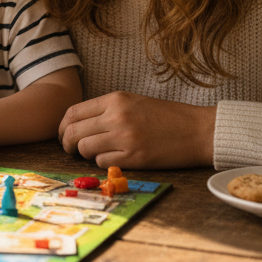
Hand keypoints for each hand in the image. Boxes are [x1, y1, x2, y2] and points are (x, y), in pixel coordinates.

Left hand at [58, 92, 215, 169]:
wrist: (198, 130)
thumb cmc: (167, 116)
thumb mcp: (133, 102)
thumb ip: (107, 109)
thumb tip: (79, 124)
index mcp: (115, 99)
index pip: (73, 112)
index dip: (63, 127)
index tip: (66, 135)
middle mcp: (116, 116)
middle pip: (73, 132)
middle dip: (67, 144)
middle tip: (71, 150)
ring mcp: (125, 137)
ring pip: (85, 149)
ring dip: (86, 154)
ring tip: (96, 153)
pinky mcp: (134, 157)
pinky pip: (103, 162)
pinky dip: (103, 162)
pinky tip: (114, 158)